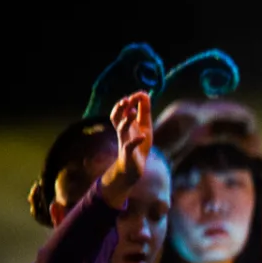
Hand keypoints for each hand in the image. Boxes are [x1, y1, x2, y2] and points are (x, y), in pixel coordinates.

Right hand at [99, 92, 153, 207]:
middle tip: (126, 100)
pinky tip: (142, 136)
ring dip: (126, 121)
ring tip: (132, 113)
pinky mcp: (129, 154)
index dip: (129, 101)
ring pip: (121, 130)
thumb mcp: (144, 126)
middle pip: (116, 117)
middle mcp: (123, 132)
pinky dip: (135, 140)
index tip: (139, 94)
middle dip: (120, 108)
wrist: (134, 168)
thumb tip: (145, 94)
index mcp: (126, 125)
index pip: (123, 110)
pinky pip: (129, 146)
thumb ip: (144, 112)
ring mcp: (125, 142)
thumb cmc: (139, 145)